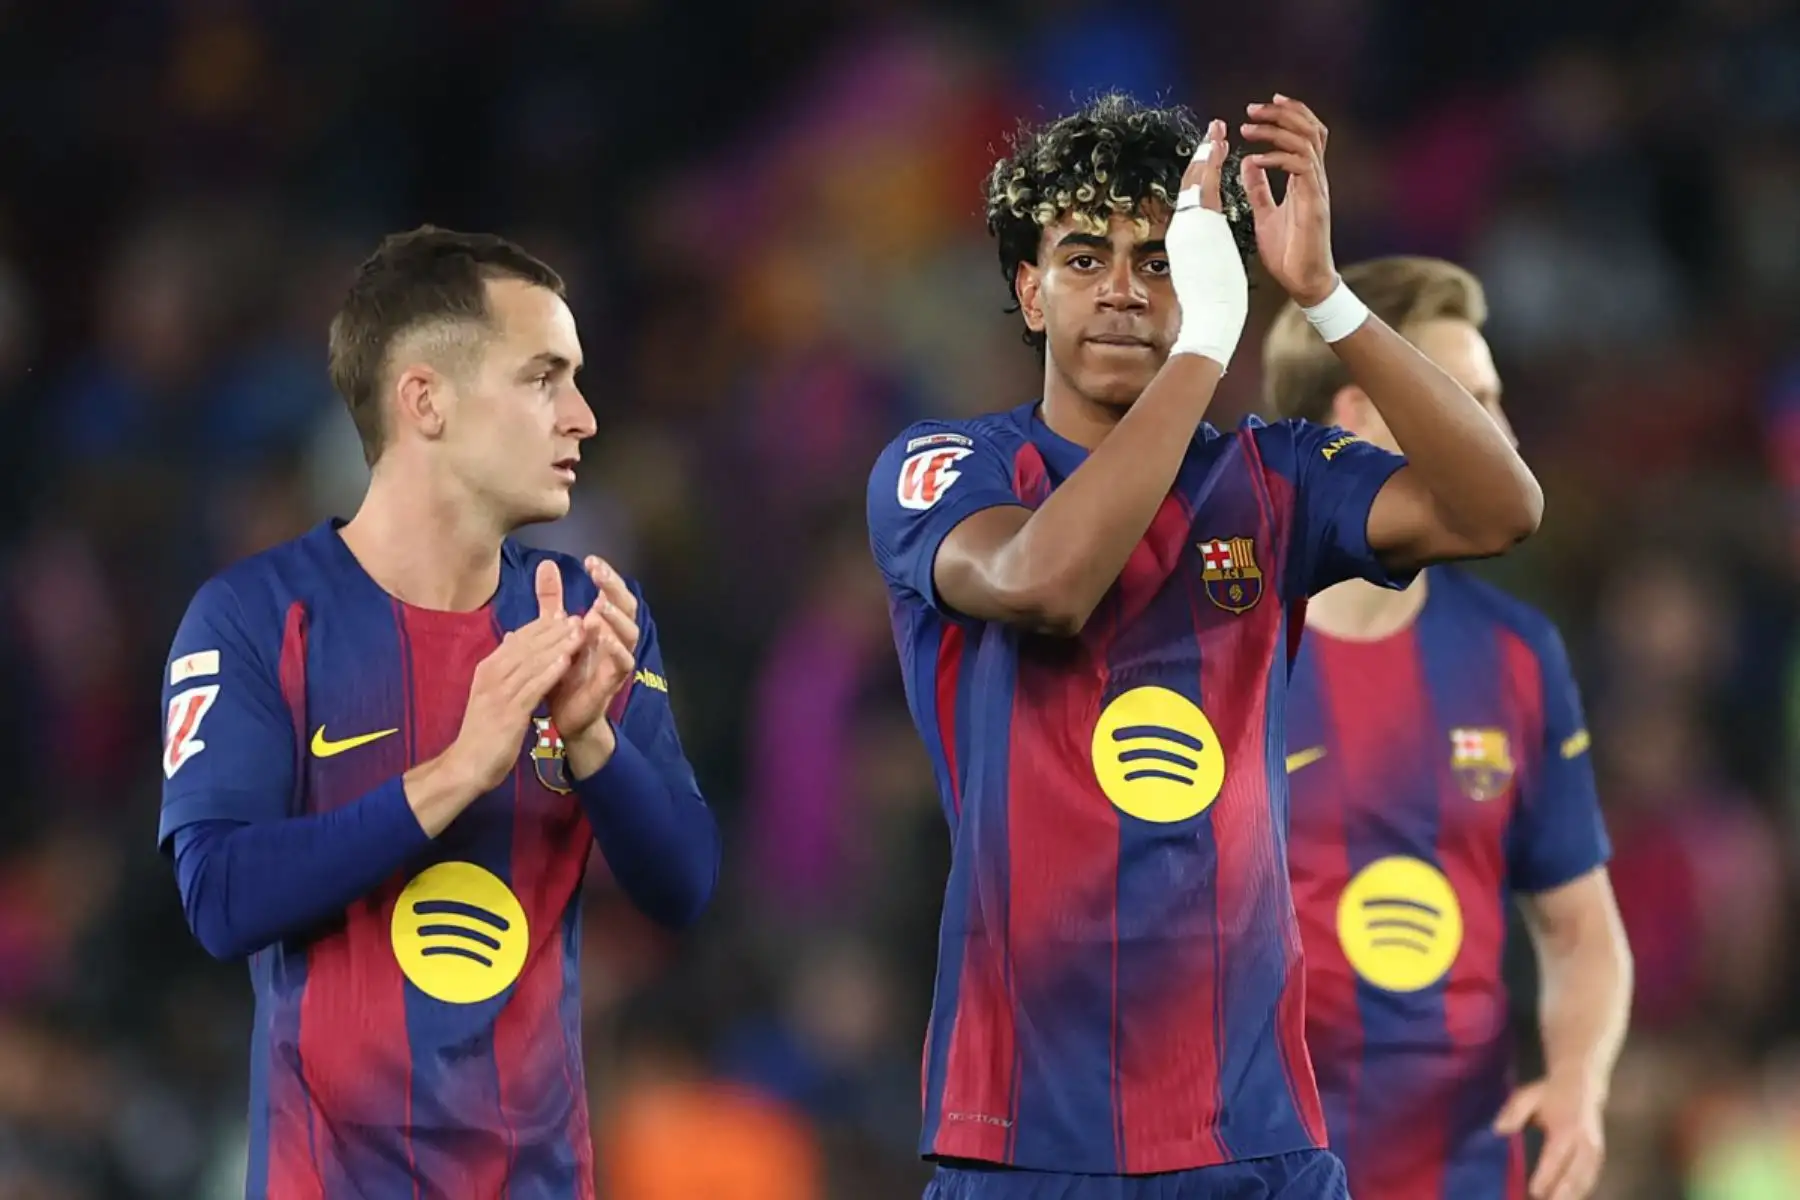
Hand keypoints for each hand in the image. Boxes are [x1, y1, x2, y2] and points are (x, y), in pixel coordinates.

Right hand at [447, 609, 582, 794]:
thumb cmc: (482, 732)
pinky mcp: (509, 713)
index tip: (562, 614)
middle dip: (553, 631)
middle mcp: (491, 676)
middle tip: (577, 618)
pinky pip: (532, 687)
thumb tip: (512, 639)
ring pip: (531, 663)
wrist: (466, 766)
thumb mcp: (490, 694)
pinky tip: (566, 661)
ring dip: (557, 646)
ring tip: (579, 633)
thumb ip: (502, 668)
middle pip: (526, 647)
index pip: (517, 640)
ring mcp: (499, 694)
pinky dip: (549, 672)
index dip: (541, 626)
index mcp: (487, 670)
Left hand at [542, 557, 638, 762]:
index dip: (607, 576)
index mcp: (603, 624)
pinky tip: (604, 638)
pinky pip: (622, 664)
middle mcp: (615, 638)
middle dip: (614, 588)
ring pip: (629, 634)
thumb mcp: (555, 631)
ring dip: (616, 618)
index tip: (590, 560)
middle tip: (598, 573)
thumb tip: (547, 563)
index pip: (613, 593)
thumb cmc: (565, 672)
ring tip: (601, 605)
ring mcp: (616, 660)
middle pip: (627, 607)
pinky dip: (616, 650)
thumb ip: (553, 600)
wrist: (564, 715)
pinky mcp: (612, 682)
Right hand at [1166, 118, 1249, 366]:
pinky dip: (1210, 163)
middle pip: (1192, 184)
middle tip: (1214, 131)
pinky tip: (1217, 144)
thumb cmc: (1213, 304)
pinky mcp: (1199, 226)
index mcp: (1188, 239)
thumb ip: (1207, 253)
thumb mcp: (1210, 271)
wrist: (1210, 319)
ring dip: (1207, 152)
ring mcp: (1189, 226)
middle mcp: (1184, 229)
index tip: (1211, 155)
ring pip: (1196, 180)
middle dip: (1203, 156)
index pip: (1194, 199)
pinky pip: (1204, 186)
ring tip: (1217, 130)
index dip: (1202, 174)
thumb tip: (1208, 250)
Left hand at [1239, 95, 1337, 306]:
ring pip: (1305, 142)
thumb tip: (1247, 163)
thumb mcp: (1265, 214)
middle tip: (1252, 109)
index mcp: (1304, 179)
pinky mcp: (1314, 203)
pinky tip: (1256, 159)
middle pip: (1309, 129)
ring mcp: (1316, 189)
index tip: (1263, 107)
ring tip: (1248, 129)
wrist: (1304, 282)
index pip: (1304, 134)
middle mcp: (1314, 178)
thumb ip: (1258, 188)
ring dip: (1275, 130)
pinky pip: (1300, 167)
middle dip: (1281, 113)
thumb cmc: (1289, 252)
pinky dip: (1276, 158)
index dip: (1288, 114)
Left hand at [1494, 1075, 1606, 1199]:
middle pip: (1574, 1175)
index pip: (1555, 1158)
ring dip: (1572, 1196)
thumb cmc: (1550, 1094)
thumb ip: (1513, 1113)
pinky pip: (1591, 1178)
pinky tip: (1569, 1198)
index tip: (1534, 1191)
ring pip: (1585, 1180)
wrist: (1582, 1085)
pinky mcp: (1599, 1157)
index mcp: (1566, 1129)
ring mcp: (1595, 1151)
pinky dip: (1581, 1191)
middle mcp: (1584, 1143)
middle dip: (1561, 1194)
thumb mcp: (1527, 1096)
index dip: (1546, 1176)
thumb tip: (1498, 1129)